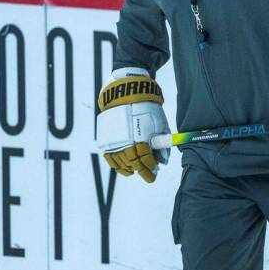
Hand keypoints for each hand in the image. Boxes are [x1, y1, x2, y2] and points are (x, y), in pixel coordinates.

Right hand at [96, 67, 169, 182]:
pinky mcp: (106, 139)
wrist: (127, 92)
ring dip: (131, 169)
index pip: (146, 160)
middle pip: (134, 164)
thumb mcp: (160, 124)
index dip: (151, 168)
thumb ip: (161, 144)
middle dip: (143, 172)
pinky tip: (125, 169)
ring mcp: (114, 141)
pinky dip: (117, 166)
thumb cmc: (147, 107)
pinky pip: (110, 158)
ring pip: (122, 163)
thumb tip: (162, 161)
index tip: (155, 172)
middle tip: (150, 177)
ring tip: (137, 172)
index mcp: (140, 137)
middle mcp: (126, 141)